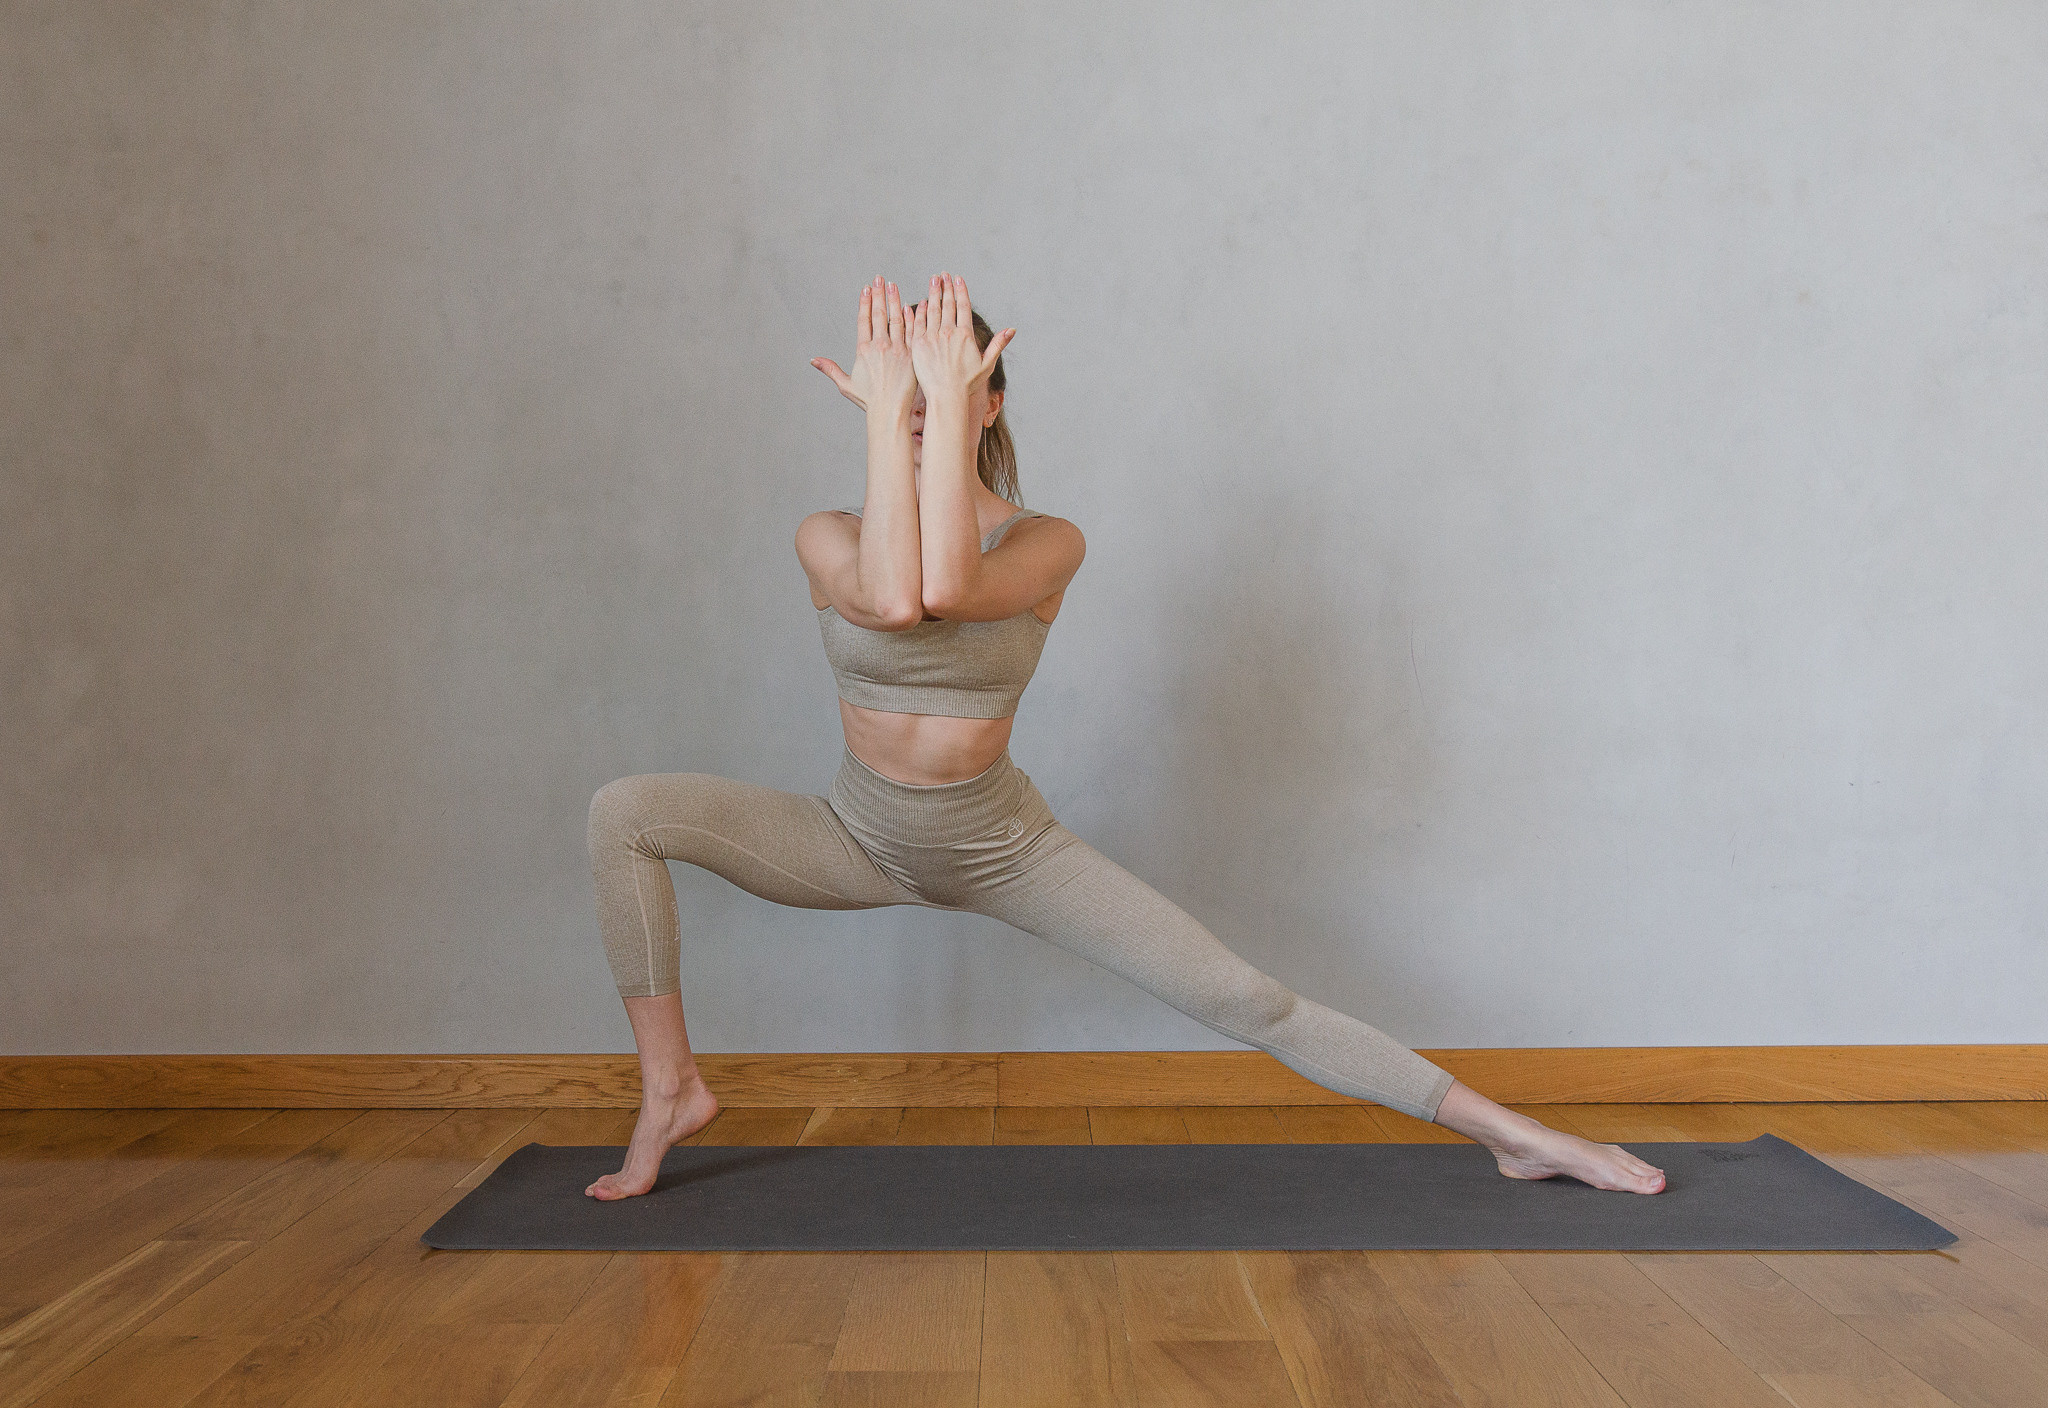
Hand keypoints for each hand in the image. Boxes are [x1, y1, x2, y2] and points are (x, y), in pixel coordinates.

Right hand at [810, 276, 917, 415]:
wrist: (890, 411)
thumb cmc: (869, 400)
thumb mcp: (846, 384)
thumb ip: (830, 369)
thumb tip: (813, 360)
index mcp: (863, 350)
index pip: (864, 320)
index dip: (865, 302)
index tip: (866, 288)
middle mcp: (879, 347)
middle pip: (879, 314)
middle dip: (878, 294)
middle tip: (880, 278)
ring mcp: (897, 350)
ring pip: (896, 319)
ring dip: (894, 300)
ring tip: (893, 285)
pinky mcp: (911, 355)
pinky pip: (912, 332)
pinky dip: (911, 318)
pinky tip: (910, 305)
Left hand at [907, 272, 1014, 404]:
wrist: (946, 396)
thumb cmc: (967, 383)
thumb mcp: (987, 364)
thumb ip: (998, 344)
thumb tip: (1012, 330)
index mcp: (965, 335)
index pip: (963, 306)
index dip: (960, 291)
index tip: (958, 279)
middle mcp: (949, 332)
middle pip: (947, 304)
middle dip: (946, 286)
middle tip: (943, 274)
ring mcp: (933, 337)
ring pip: (932, 309)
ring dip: (933, 293)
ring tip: (933, 280)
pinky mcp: (919, 344)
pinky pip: (919, 322)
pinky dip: (919, 310)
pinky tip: (921, 301)